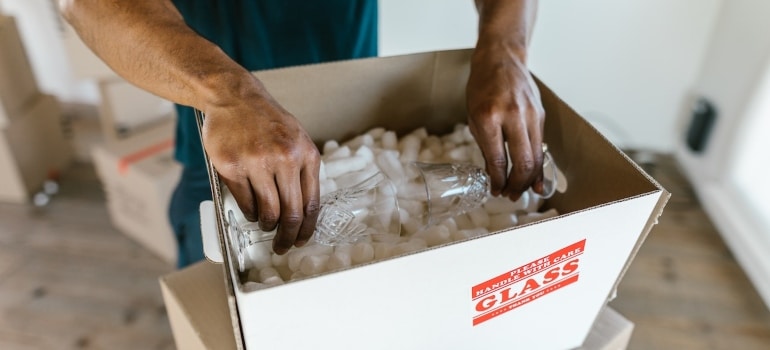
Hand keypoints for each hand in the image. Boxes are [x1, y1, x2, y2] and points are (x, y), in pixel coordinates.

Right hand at [201, 78, 320, 254]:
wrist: (235, 98)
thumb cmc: (267, 122)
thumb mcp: (297, 140)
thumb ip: (303, 171)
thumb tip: (305, 213)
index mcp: (306, 154)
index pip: (311, 203)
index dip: (307, 229)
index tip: (302, 241)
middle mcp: (285, 158)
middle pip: (291, 213)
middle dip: (287, 237)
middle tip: (281, 246)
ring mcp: (257, 162)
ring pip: (267, 212)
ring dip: (267, 224)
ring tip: (265, 224)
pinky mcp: (231, 166)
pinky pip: (245, 203)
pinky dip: (250, 213)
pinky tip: (252, 210)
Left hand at [466, 42, 545, 200]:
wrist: (501, 59)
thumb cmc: (481, 88)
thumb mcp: (473, 117)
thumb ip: (485, 146)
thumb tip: (494, 175)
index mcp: (489, 117)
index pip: (498, 159)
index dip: (498, 181)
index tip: (495, 191)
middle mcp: (513, 116)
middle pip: (524, 162)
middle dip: (517, 185)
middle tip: (510, 196)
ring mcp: (530, 115)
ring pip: (537, 156)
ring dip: (530, 178)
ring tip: (522, 191)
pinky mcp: (540, 115)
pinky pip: (541, 145)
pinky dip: (538, 164)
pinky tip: (535, 177)